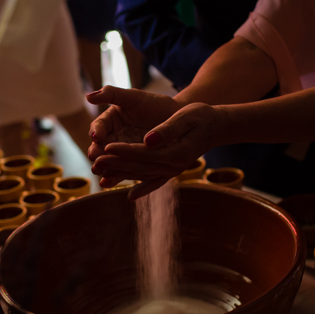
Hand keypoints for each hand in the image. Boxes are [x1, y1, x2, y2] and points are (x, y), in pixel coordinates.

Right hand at [86, 85, 180, 172]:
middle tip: (95, 158)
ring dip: (102, 168)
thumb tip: (88, 96)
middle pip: (100, 147)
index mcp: (110, 121)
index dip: (96, 131)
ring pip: (109, 161)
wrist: (176, 119)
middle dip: (96, 153)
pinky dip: (113, 178)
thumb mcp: (133, 97)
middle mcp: (113, 138)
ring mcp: (122, 152)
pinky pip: (122, 171)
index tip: (96, 136)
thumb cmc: (155, 104)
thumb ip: (111, 94)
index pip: (99, 126)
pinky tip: (107, 183)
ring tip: (99, 173)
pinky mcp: (132, 164)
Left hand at [90, 93, 222, 198]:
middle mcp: (175, 166)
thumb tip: (147, 141)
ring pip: (144, 175)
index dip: (124, 151)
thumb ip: (167, 129)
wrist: (218, 126)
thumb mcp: (186, 117)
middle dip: (117, 164)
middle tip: (96, 161)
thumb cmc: (202, 117)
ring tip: (102, 174)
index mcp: (177, 152)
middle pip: (141, 167)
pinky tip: (131, 196)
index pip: (145, 153)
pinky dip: (143, 189)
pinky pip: (156, 182)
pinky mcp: (173, 170)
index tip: (106, 147)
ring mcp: (174, 170)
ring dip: (123, 175)